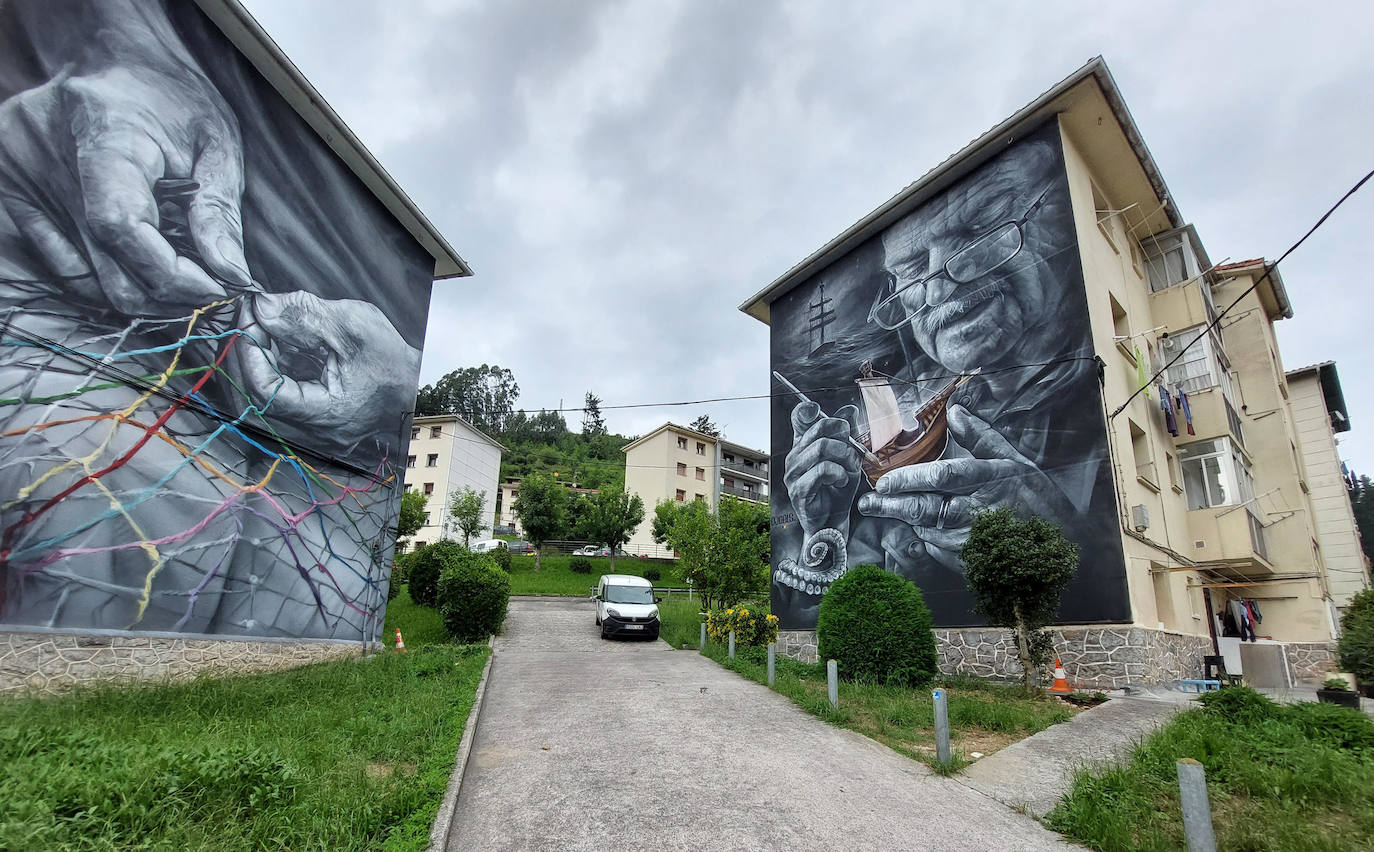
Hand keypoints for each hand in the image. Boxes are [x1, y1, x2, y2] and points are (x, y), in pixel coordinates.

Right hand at [0, 54, 249, 313]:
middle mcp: (45, 155)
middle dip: (167, 293)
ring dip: (142, 290)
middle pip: (105, 266)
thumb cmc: (171, 99)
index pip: (120, 226)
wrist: (115, 64)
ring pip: (86, 280)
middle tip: (209, 287)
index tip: (217, 286)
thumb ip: (220, 210)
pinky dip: (109, 276)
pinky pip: (65, 268)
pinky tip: (141, 258)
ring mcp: (18, 176)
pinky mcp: (10, 192)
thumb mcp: (215, 142)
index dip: (172, 274)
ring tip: (178, 268)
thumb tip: (230, 275)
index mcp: (101, 133)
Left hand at [234, 291, 419, 452]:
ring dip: (257, 361)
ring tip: (266, 328)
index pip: (265, 390)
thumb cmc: (392, 358)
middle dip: (249, 353)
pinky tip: (278, 346)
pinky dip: (271, 370)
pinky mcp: (309, 423)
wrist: (413, 381)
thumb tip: (261, 307)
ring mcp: (312, 432)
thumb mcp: (352, 324)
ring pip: (262, 400)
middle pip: (256, 398)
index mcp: (328, 414)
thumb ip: (303, 314)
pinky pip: (276, 400)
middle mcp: (317, 433)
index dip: (249, 351)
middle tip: (251, 317)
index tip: (248, 317)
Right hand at [782, 400, 864, 536]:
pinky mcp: (798, 490)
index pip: (799, 418)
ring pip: (822, 447)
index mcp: (803, 446)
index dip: (808, 409)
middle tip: (852, 453)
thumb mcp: (847, 459)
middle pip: (819, 429)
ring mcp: (793, 473)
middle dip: (843, 437)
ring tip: (848, 472)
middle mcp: (794, 456)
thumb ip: (846, 436)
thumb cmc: (838, 491)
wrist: (832, 522)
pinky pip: (823, 469)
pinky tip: (841, 482)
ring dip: (844, 458)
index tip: (819, 411)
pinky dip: (839, 474)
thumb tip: (849, 409)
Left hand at [857, 405, 1070, 566]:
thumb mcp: (1014, 460)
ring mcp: (974, 540)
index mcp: (989, 480)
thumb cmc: (1035, 496)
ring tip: (888, 509)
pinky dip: (927, 536)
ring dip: (907, 520)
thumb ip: (982, 437)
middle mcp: (979, 511)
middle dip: (891, 506)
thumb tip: (955, 411)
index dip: (908, 479)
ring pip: (927, 530)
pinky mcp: (973, 561)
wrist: (1061, 543)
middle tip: (869, 502)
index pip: (941, 478)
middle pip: (924, 509)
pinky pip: (939, 548)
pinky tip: (925, 526)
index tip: (884, 481)